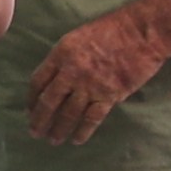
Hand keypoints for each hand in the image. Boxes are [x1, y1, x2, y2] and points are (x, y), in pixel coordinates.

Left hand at [22, 10, 170, 145]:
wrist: (142, 32)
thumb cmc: (111, 30)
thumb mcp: (78, 37)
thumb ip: (64, 58)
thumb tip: (54, 80)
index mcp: (61, 54)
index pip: (38, 81)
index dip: (31, 99)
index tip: (29, 111)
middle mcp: (72, 72)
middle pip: (49, 102)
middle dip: (39, 120)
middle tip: (35, 133)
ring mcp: (90, 85)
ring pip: (68, 114)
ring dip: (59, 130)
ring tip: (53, 140)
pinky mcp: (109, 96)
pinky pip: (91, 119)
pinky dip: (83, 132)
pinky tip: (77, 140)